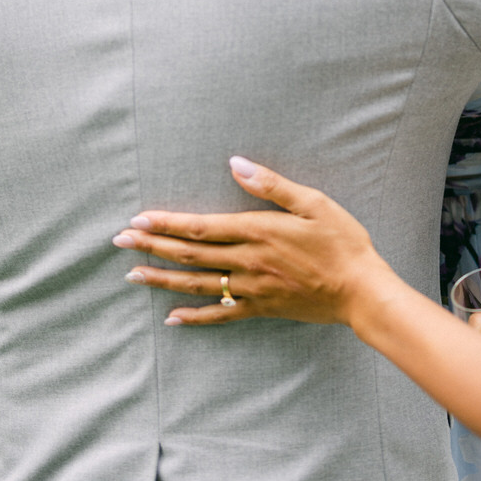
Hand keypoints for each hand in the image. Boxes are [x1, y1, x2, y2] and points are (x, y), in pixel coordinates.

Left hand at [111, 158, 389, 326]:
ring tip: (133, 274)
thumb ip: (271, 185)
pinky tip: (171, 317)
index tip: (138, 221)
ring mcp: (252, 289)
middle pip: (190, 254)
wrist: (361, 291)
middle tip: (120, 243)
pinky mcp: (261, 308)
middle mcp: (248, 262)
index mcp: (257, 231)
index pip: (200, 227)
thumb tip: (236, 164)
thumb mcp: (313, 203)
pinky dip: (194, 316)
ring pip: (197, 284)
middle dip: (152, 247)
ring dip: (162, 278)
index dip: (166, 224)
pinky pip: (220, 315)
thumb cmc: (342, 242)